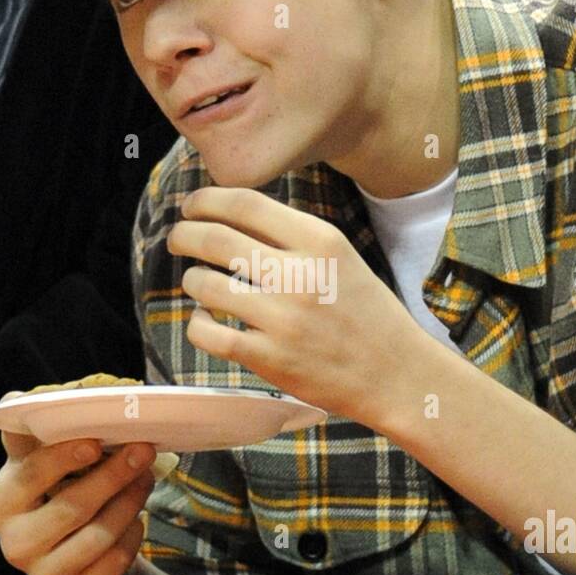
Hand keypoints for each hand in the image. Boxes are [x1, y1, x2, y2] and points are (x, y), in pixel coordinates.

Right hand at [0, 395, 156, 574]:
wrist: (74, 541)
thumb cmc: (56, 487)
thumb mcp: (38, 457)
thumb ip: (30, 431)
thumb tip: (18, 400)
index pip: (31, 476)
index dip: (63, 458)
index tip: (96, 441)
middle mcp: (13, 545)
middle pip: (72, 507)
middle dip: (113, 476)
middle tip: (143, 451)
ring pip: (98, 536)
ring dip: (129, 502)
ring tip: (145, 477)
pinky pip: (113, 563)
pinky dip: (132, 536)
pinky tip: (137, 517)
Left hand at [167, 187, 419, 426]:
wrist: (397, 374)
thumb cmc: (367, 314)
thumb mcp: (341, 259)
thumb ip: (293, 237)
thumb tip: (230, 216)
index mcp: (320, 241)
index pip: (244, 203)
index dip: (205, 200)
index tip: (191, 206)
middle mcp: (299, 275)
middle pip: (214, 238)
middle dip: (184, 235)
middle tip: (178, 239)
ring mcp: (283, 318)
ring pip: (204, 284)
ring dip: (191, 280)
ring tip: (198, 283)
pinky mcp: (270, 358)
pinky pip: (208, 333)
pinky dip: (198, 323)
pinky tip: (207, 321)